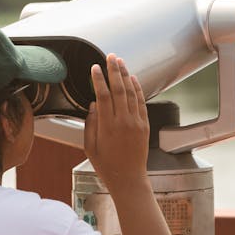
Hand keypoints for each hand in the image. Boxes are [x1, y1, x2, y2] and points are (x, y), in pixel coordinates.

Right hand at [84, 53, 149, 191]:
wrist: (128, 178)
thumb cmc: (106, 165)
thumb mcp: (89, 147)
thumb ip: (90, 124)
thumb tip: (93, 104)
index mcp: (107, 127)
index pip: (103, 96)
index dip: (99, 80)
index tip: (95, 68)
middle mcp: (123, 122)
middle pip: (119, 90)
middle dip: (114, 71)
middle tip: (110, 57)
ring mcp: (136, 123)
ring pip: (132, 93)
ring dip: (126, 75)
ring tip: (120, 62)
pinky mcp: (145, 125)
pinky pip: (141, 102)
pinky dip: (138, 89)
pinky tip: (133, 79)